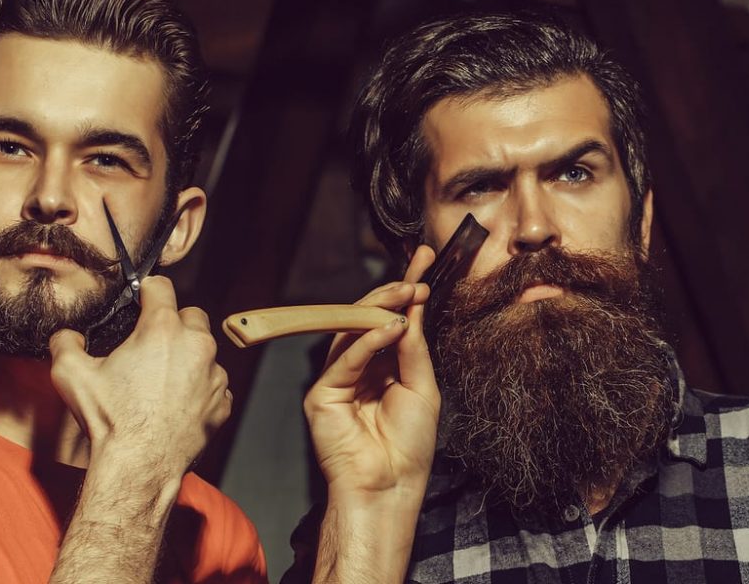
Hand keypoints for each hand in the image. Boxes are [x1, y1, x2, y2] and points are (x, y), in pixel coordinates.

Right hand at [48, 276, 230, 476]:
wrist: (139, 467)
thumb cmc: (111, 421)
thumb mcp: (71, 374)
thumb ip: (65, 343)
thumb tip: (67, 335)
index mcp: (162, 329)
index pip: (161, 287)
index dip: (147, 291)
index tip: (141, 300)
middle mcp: (196, 345)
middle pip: (191, 316)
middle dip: (173, 324)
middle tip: (150, 345)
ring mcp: (214, 375)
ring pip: (205, 351)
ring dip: (188, 358)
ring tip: (161, 380)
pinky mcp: (222, 402)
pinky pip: (214, 384)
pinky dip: (199, 388)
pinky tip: (176, 403)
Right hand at [304, 246, 439, 500]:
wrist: (390, 487)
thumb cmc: (409, 447)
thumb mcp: (422, 388)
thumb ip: (413, 349)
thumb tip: (411, 309)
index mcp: (384, 368)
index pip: (392, 320)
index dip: (406, 291)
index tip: (425, 261)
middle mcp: (360, 369)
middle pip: (368, 320)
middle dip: (392, 293)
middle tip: (416, 276)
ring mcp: (338, 380)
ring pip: (351, 331)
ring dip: (380, 309)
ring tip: (407, 292)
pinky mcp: (322, 394)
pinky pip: (344, 358)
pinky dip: (366, 340)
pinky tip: (391, 327)